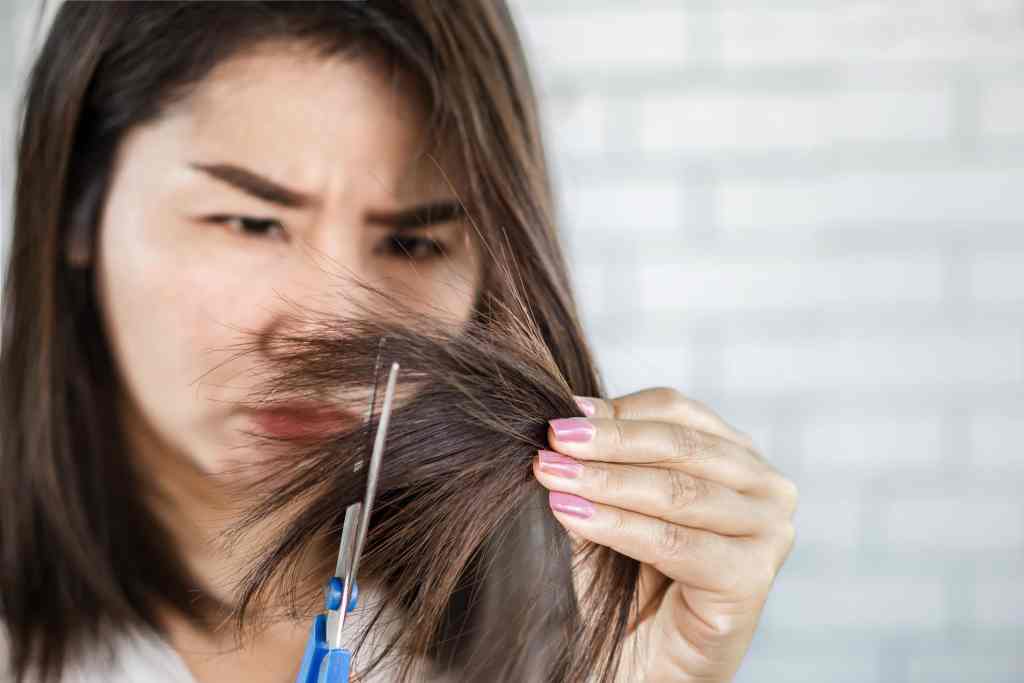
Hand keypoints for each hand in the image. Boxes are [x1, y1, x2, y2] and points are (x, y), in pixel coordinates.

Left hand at [532, 387, 797, 681]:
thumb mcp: (607, 507)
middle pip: (680, 445)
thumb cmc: (628, 583)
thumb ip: (598, 463)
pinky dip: (618, 525)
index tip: (559, 415)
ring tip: (553, 475)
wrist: (642, 664)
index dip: (617, 411)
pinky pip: (675, 542)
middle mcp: (765, 487)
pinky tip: (572, 514)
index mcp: (736, 456)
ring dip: (606, 480)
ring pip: (677, 491)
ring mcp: (769, 531)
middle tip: (552, 440)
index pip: (677, 411)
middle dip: (608, 442)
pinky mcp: (753, 578)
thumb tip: (569, 415)